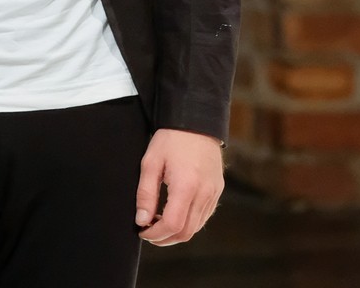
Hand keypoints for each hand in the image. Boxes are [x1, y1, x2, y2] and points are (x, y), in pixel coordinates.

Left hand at [135, 128, 223, 245]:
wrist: (196, 121)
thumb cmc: (171, 139)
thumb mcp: (150, 162)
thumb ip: (145, 194)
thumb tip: (142, 221)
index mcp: (186, 185)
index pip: (172, 225)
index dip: (155, 234)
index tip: (142, 230)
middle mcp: (204, 192)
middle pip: (186, 232)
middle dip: (164, 238)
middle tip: (148, 230)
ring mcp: (213, 192)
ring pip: (196, 228)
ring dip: (176, 232)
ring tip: (159, 220)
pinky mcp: (217, 190)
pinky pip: (204, 216)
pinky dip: (188, 222)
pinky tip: (174, 212)